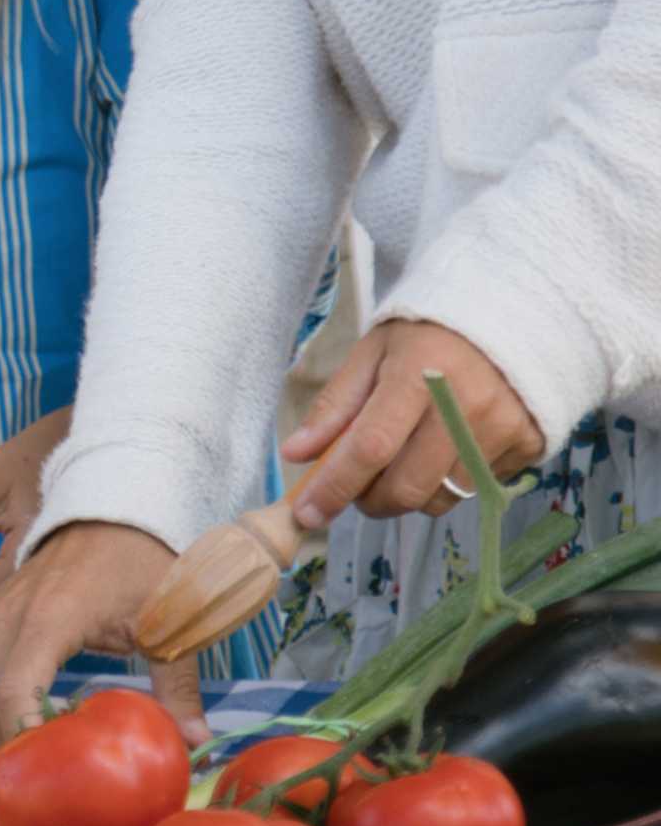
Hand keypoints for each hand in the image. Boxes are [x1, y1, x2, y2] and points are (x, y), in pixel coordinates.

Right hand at [0, 521, 203, 759]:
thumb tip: (195, 741)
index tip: (34, 779)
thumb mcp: (168, 623)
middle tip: (12, 792)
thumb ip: (177, 684)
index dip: (15, 741)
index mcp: (49, 620)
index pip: (10, 693)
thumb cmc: (145, 562)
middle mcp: (6, 616)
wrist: (113, 506)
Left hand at [281, 319, 544, 525]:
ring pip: (441, 498)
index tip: (307, 513)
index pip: (370, 448)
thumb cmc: (429, 333)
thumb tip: (295, 454)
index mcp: (419, 375)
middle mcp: (466, 407)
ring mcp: (503, 428)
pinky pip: (477, 488)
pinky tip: (447, 448)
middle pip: (407, 487)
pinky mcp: (530, 443)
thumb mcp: (372, 353)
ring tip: (403, 462)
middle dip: (370, 501)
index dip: (335, 486)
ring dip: (410, 495)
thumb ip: (335, 405)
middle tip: (358, 485)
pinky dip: (450, 482)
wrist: (514, 312)